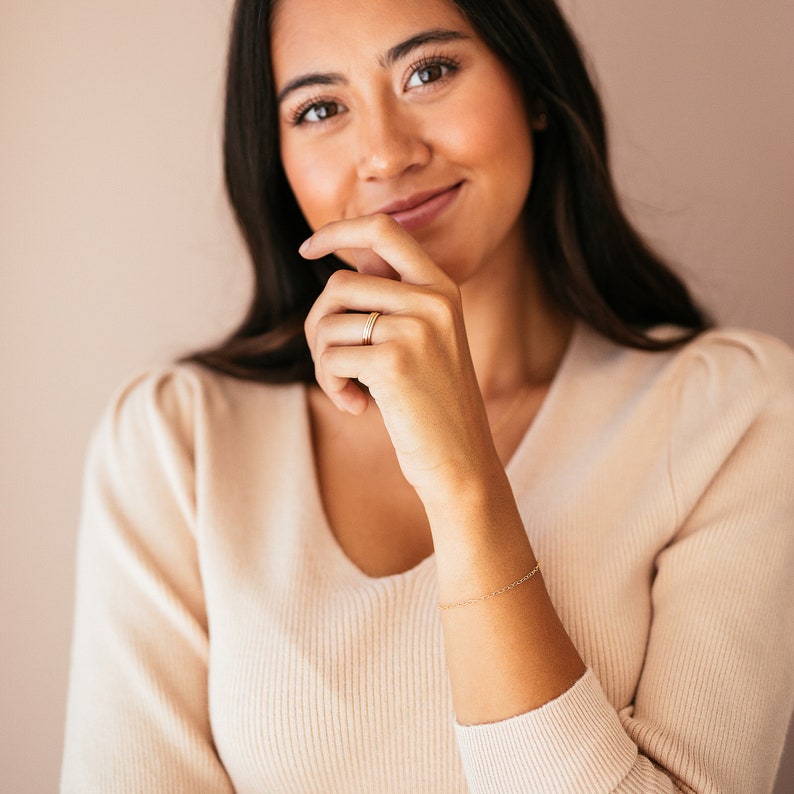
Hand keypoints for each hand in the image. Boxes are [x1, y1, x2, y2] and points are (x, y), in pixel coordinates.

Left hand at [301, 214, 500, 498]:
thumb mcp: (423, 340)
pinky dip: (331, 386)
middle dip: (318, 325)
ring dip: (323, 361)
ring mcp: (417, 329)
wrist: (461, 459)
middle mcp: (433, 300)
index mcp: (442, 288)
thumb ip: (391, 299)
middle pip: (339, 284)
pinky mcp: (395, 362)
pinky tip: (357, 407)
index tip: (307, 248)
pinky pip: (330, 359)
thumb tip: (340, 261)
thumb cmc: (432, 404)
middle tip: (330, 362)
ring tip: (348, 389)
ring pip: (329, 322)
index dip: (338, 231)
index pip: (384, 230)